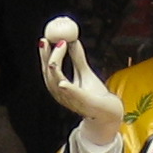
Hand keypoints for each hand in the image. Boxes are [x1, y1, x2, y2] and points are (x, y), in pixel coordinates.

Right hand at [37, 16, 121, 136]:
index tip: (45, 39)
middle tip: (47, 40)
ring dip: (56, 64)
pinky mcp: (85, 105)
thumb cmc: (94, 95)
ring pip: (57, 83)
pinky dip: (67, 90)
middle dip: (46, 56)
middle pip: (48, 75)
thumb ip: (77, 58)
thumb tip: (73, 40)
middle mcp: (61, 95)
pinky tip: (62, 82)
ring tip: (60, 47)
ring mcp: (71, 101)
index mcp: (59, 87)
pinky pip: (74, 96)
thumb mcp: (85, 72)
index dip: (44, 55)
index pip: (47, 70)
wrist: (108, 113)